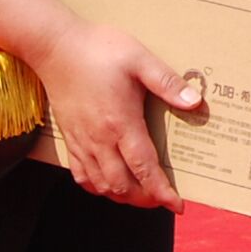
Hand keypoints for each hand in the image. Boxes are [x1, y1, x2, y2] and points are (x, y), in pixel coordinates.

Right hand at [29, 19, 198, 209]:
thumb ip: (167, 83)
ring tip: (141, 194)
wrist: (55, 46)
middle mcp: (99, 139)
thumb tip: (195, 102)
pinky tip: (107, 184)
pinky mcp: (69, 138)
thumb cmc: (98, 49)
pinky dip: (97, 187)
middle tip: (162, 198)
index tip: (177, 205)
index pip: (144, 169)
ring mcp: (81, 141)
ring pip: (102, 185)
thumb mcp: (139, 59)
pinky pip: (81, 175)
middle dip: (145, 198)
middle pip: (123, 185)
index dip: (162, 191)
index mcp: (120, 123)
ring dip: (122, 196)